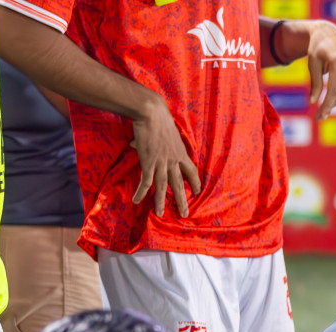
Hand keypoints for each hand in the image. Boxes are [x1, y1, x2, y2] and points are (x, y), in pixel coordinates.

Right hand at [129, 93, 199, 216]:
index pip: (191, 171)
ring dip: (161, 201)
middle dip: (182, 201)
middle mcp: (173, 161)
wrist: (151, 112)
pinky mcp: (148, 162)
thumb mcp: (168, 132)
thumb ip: (163, 141)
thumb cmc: (159, 118)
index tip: (198, 192)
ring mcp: (161, 162)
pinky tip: (137, 200)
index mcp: (181, 153)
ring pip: (163, 187)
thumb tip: (149, 142)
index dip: (195, 182)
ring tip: (160, 214)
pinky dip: (142, 192)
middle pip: (179, 185)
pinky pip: (146, 181)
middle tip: (184, 214)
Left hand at [305, 22, 335, 119]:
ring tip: (325, 110)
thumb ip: (315, 83)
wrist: (329, 35)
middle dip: (330, 106)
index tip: (320, 115)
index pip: (334, 89)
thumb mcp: (312, 63)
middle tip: (319, 117)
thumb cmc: (318, 48)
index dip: (327, 104)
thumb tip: (313, 102)